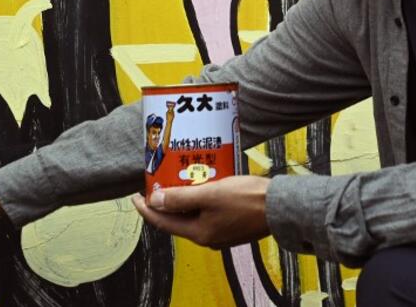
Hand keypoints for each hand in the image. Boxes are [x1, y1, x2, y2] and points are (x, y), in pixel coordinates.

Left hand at [132, 175, 269, 249]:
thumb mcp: (210, 194)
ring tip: (178, 179)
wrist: (281, 206)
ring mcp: (222, 231)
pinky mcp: (232, 223)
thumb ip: (180, 199)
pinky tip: (203, 183)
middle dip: (165, 201)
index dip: (146, 208)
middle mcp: (209, 236)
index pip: (163, 222)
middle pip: (178, 219)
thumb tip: (154, 202)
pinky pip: (208, 211)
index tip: (134, 195)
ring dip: (183, 198)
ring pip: (194, 214)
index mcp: (200, 233)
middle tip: (157, 182)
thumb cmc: (247, 200)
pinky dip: (200, 198)